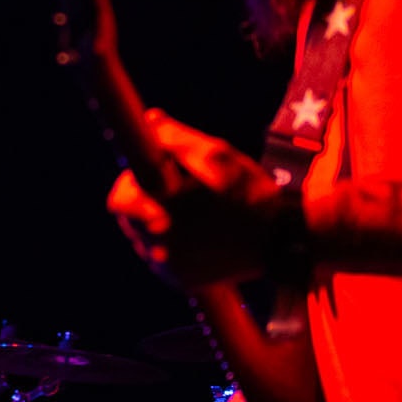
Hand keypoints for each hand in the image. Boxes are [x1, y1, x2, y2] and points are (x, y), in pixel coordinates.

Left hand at [106, 109, 287, 290]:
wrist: (283, 241)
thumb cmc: (250, 192)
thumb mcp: (218, 155)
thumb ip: (178, 137)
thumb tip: (150, 119)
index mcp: (161, 211)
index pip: (118, 200)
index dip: (131, 183)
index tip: (152, 177)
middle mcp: (159, 245)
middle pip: (129, 220)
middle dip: (146, 202)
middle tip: (176, 193)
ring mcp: (169, 268)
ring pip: (145, 240)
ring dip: (158, 224)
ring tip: (192, 214)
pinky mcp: (182, 282)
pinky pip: (162, 260)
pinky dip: (172, 246)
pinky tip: (196, 234)